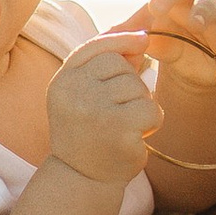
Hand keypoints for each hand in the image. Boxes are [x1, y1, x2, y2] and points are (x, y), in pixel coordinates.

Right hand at [45, 34, 162, 187]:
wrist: (82, 178)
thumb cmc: (89, 132)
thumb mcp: (85, 96)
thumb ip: (106, 66)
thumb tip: (140, 36)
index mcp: (63, 81)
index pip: (95, 47)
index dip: (122, 40)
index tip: (142, 40)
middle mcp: (74, 92)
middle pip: (120, 65)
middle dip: (130, 84)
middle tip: (119, 111)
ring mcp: (95, 110)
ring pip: (138, 87)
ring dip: (141, 104)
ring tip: (125, 125)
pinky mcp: (118, 128)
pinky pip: (151, 109)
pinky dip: (152, 122)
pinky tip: (137, 136)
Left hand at [117, 0, 215, 104]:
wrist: (190, 61)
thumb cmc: (165, 38)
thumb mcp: (146, 37)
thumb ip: (125, 37)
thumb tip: (103, 41)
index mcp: (182, 0)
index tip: (154, 5)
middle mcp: (210, 11)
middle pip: (213, 3)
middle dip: (207, 12)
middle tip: (197, 24)